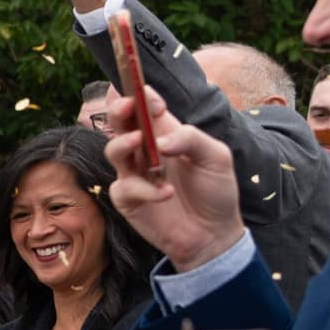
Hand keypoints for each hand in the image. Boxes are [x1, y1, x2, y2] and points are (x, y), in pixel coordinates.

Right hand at [107, 87, 246, 270]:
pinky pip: (125, 188)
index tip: (151, 100)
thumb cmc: (216, 191)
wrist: (214, 233)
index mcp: (166, 133)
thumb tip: (160, 142)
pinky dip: (146, 190)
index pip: (145, 107)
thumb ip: (192, 139)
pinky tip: (167, 194)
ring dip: (123, 144)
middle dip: (119, 110)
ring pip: (112, 150)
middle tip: (128, 107)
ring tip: (143, 144)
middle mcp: (146, 150)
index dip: (143, 97)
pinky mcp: (128, 199)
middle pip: (120, 123)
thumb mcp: (217, 157)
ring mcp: (134, 174)